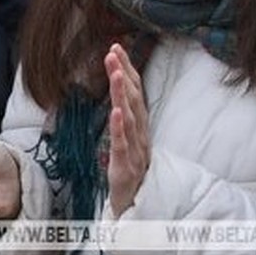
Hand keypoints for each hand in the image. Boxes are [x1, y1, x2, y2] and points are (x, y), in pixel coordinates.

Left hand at [106, 43, 149, 216]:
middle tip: (114, 51)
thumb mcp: (129, 141)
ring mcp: (136, 149)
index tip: (116, 47)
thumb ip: (127, 117)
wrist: (136, 207)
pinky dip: (120, 127)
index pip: (135, 91)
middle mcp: (141, 133)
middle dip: (124, 73)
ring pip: (130, 117)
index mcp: (140, 125)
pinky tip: (116, 111)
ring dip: (124, 93)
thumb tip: (120, 92)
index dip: (127, 68)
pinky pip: (123, 144)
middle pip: (134, 98)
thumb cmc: (131, 171)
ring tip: (117, 72)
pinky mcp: (126, 166)